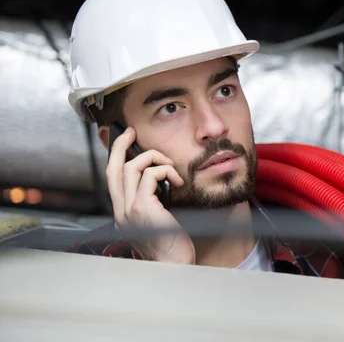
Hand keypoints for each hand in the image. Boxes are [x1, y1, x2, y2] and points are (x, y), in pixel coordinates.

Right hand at [106, 126, 194, 263]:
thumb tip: (160, 184)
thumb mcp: (155, 223)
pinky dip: (166, 171)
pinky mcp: (143, 207)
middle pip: (112, 168)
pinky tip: (178, 181)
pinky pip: (151, 175)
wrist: (173, 266)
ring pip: (131, 167)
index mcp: (122, 214)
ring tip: (170, 167)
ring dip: (154, 158)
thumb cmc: (170, 248)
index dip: (115, 158)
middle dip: (120, 145)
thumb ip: (150, 205)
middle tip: (131, 132)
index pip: (112, 180)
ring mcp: (129, 209)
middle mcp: (120, 211)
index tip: (124, 143)